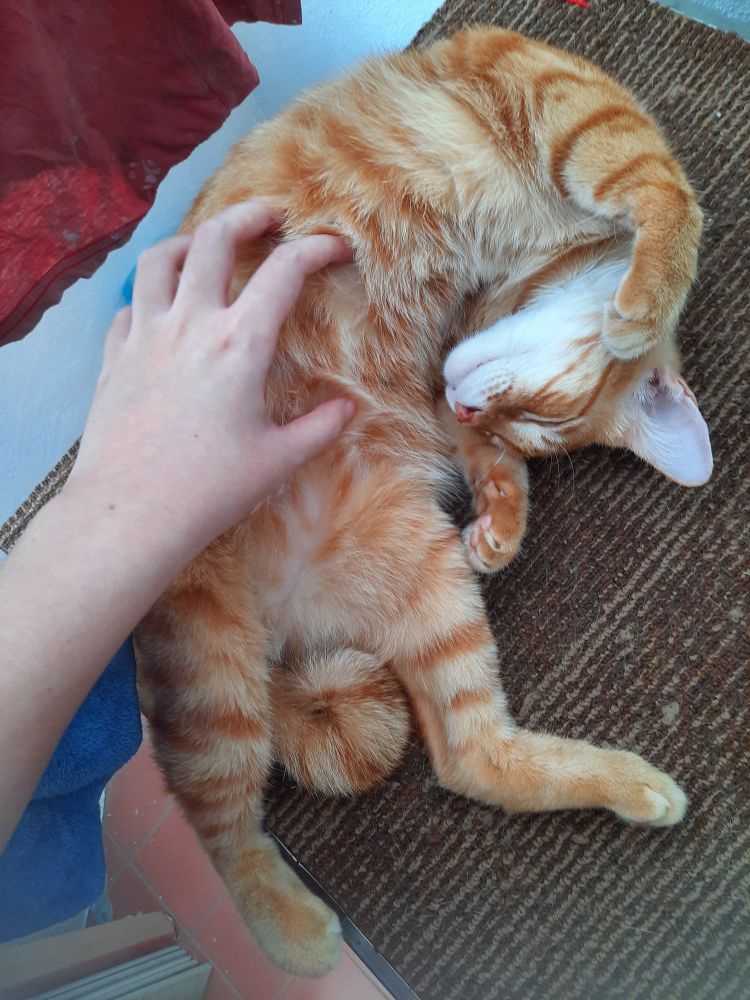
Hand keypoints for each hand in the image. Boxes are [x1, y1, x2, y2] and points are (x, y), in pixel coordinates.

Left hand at [65, 201, 353, 554]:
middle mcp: (190, 324)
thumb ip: (319, 429)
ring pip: (160, 259)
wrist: (130, 512)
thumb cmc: (209, 490)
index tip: (335, 247)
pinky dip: (150, 295)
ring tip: (207, 246)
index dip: (316, 248)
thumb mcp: (277, 461)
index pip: (285, 272)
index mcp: (239, 344)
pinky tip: (161, 310)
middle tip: (269, 216)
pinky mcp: (114, 356)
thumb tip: (347, 411)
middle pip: (215, 240)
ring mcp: (145, 335)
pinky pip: (130, 305)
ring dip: (189, 242)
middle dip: (247, 216)